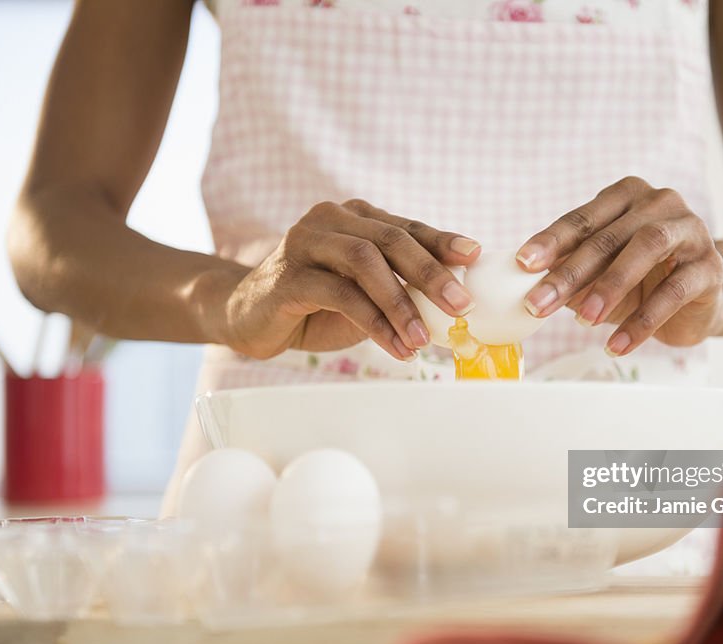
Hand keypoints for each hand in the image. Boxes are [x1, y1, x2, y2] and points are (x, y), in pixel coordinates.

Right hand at [222, 200, 479, 359]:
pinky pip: (340, 295)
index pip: (407, 227)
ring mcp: (305, 243)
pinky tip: (395, 346)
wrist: (248, 316)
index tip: (475, 257)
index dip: (443, 241)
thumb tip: (454, 307)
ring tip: (423, 339)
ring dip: (401, 303)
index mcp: (355, 218)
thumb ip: (399, 288)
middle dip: (431, 274)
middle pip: (391, 240)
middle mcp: (330, 220)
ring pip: (365, 263)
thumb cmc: (315, 304)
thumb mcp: (364, 292)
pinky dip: (373, 322)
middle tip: (462, 305)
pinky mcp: (288, 276)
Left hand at [516, 177, 722, 355]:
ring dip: (609, 288)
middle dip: (570, 274)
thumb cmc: (643, 280)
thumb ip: (572, 273)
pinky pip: (673, 293)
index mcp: (627, 196)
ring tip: (583, 322)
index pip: (582, 219)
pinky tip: (617, 345)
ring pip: (646, 250)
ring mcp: (690, 231)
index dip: (551, 241)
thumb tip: (531, 287)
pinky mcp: (710, 267)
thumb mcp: (601, 275)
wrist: (702, 299)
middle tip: (539, 305)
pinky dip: (641, 322)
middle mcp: (660, 204)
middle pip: (608, 237)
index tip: (523, 264)